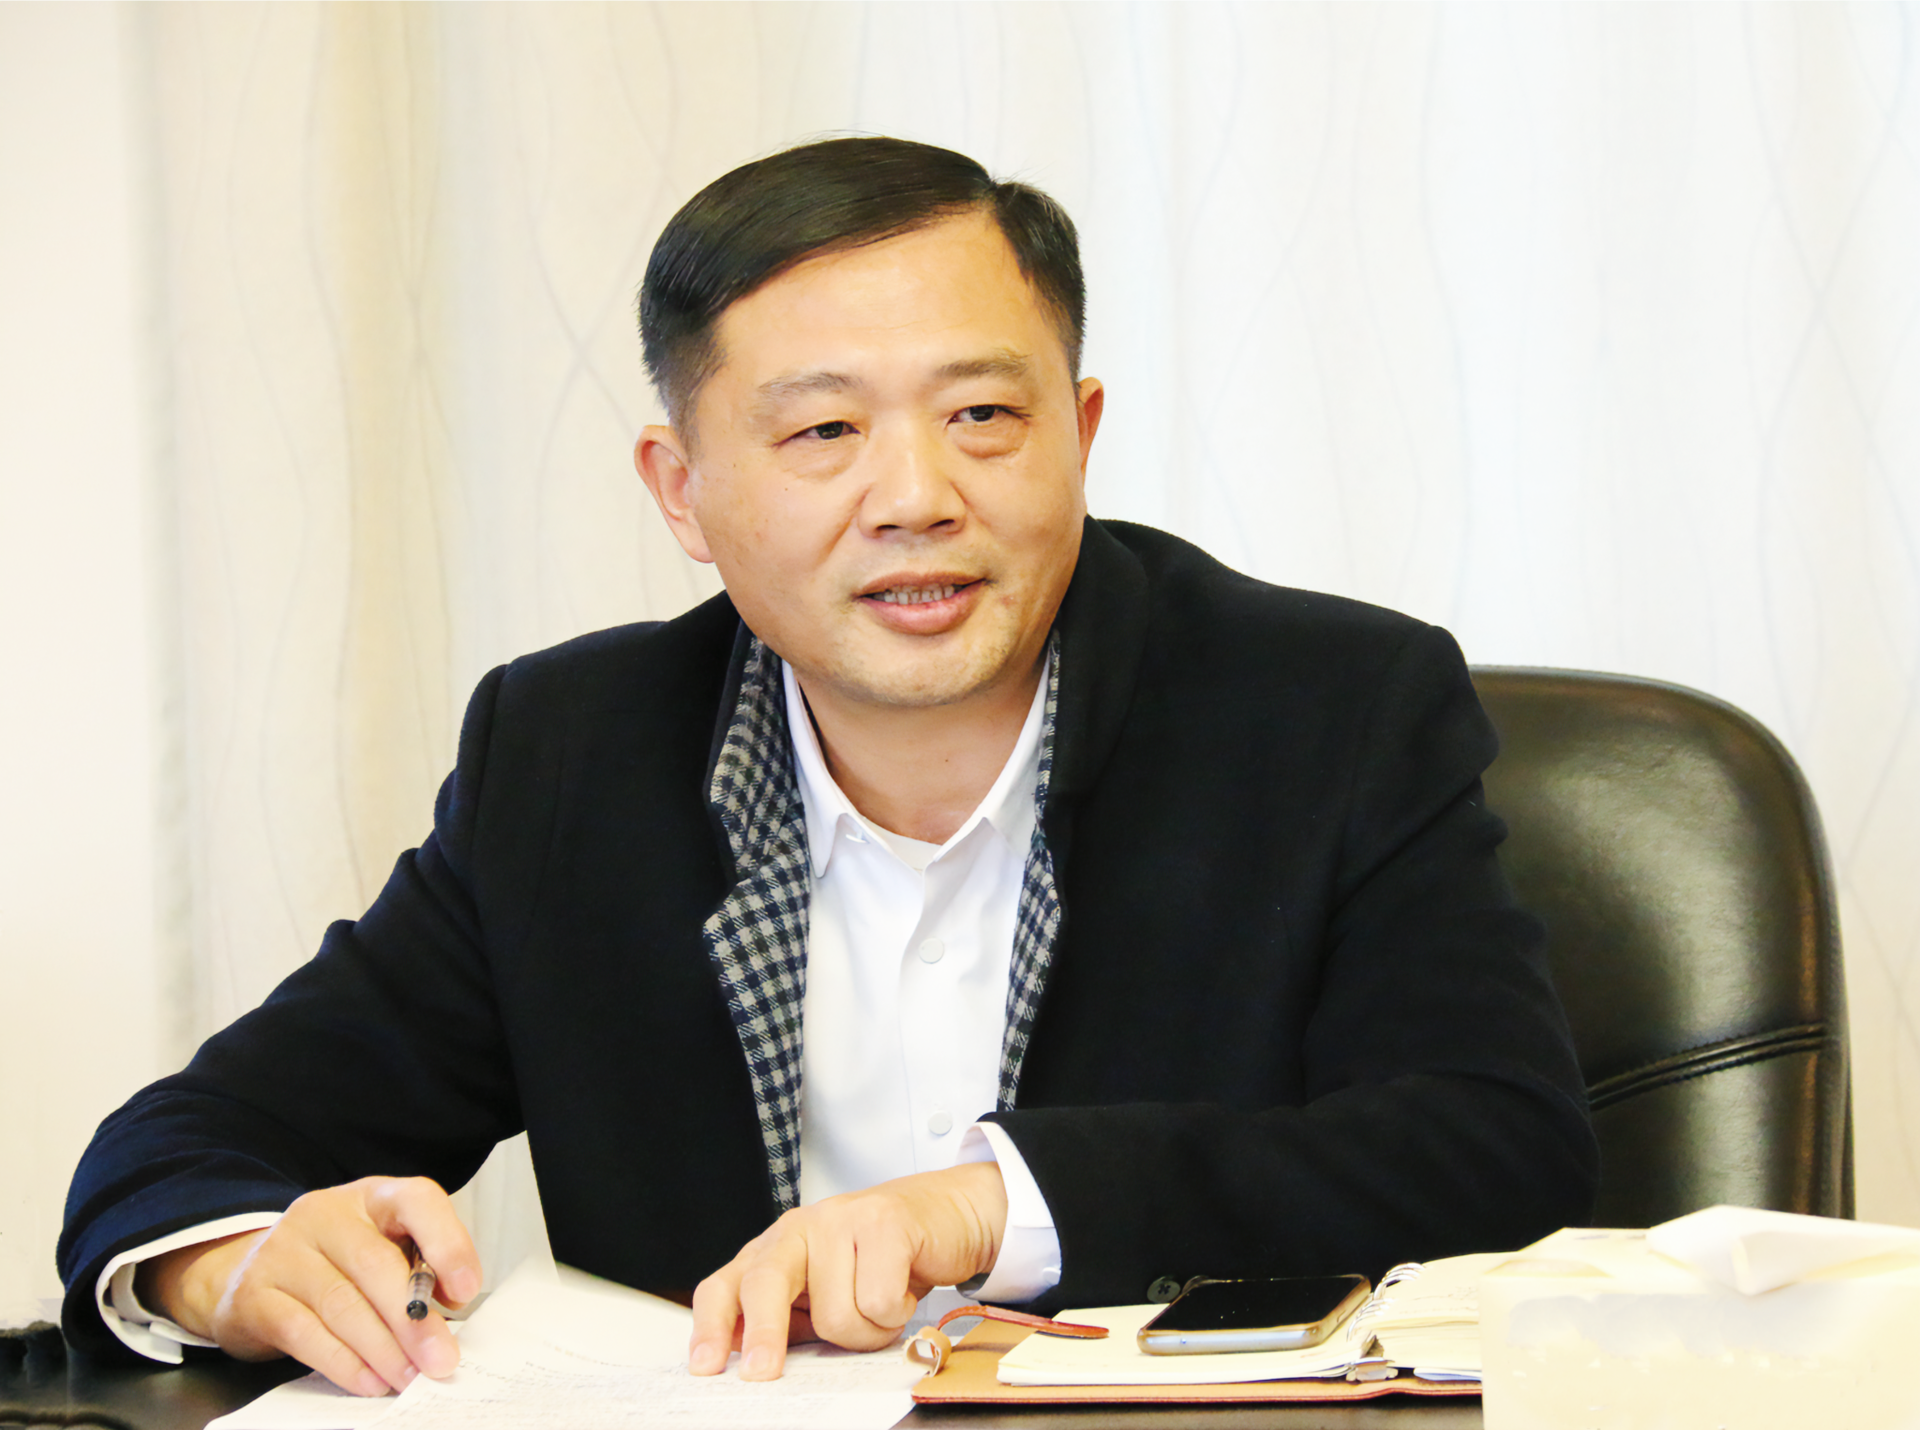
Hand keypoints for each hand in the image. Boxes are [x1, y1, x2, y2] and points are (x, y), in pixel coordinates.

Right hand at [135, 1176, 481, 1396]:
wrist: (243, 1271)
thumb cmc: (333, 1260)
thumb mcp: (378, 1244)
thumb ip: (416, 1266)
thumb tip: (447, 1310)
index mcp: (372, 1196)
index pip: (417, 1200)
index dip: (448, 1244)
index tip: (466, 1292)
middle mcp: (326, 1214)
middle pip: (376, 1263)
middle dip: (414, 1319)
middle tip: (441, 1358)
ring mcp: (284, 1251)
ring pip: (342, 1303)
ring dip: (383, 1349)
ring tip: (410, 1377)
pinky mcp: (256, 1295)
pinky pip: (305, 1333)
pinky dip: (344, 1363)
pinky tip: (370, 1380)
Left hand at [688, 1161, 1007, 1380]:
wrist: (947, 1216)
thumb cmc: (882, 1263)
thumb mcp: (825, 1294)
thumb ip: (790, 1320)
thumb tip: (754, 1365)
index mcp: (774, 1250)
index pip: (726, 1285)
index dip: (711, 1327)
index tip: (705, 1368)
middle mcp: (799, 1229)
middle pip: (764, 1284)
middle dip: (765, 1335)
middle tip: (764, 1373)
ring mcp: (839, 1219)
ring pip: (836, 1313)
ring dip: (867, 1332)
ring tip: (882, 1306)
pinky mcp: (883, 1220)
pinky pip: (878, 1301)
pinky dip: (896, 1313)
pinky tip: (903, 1287)